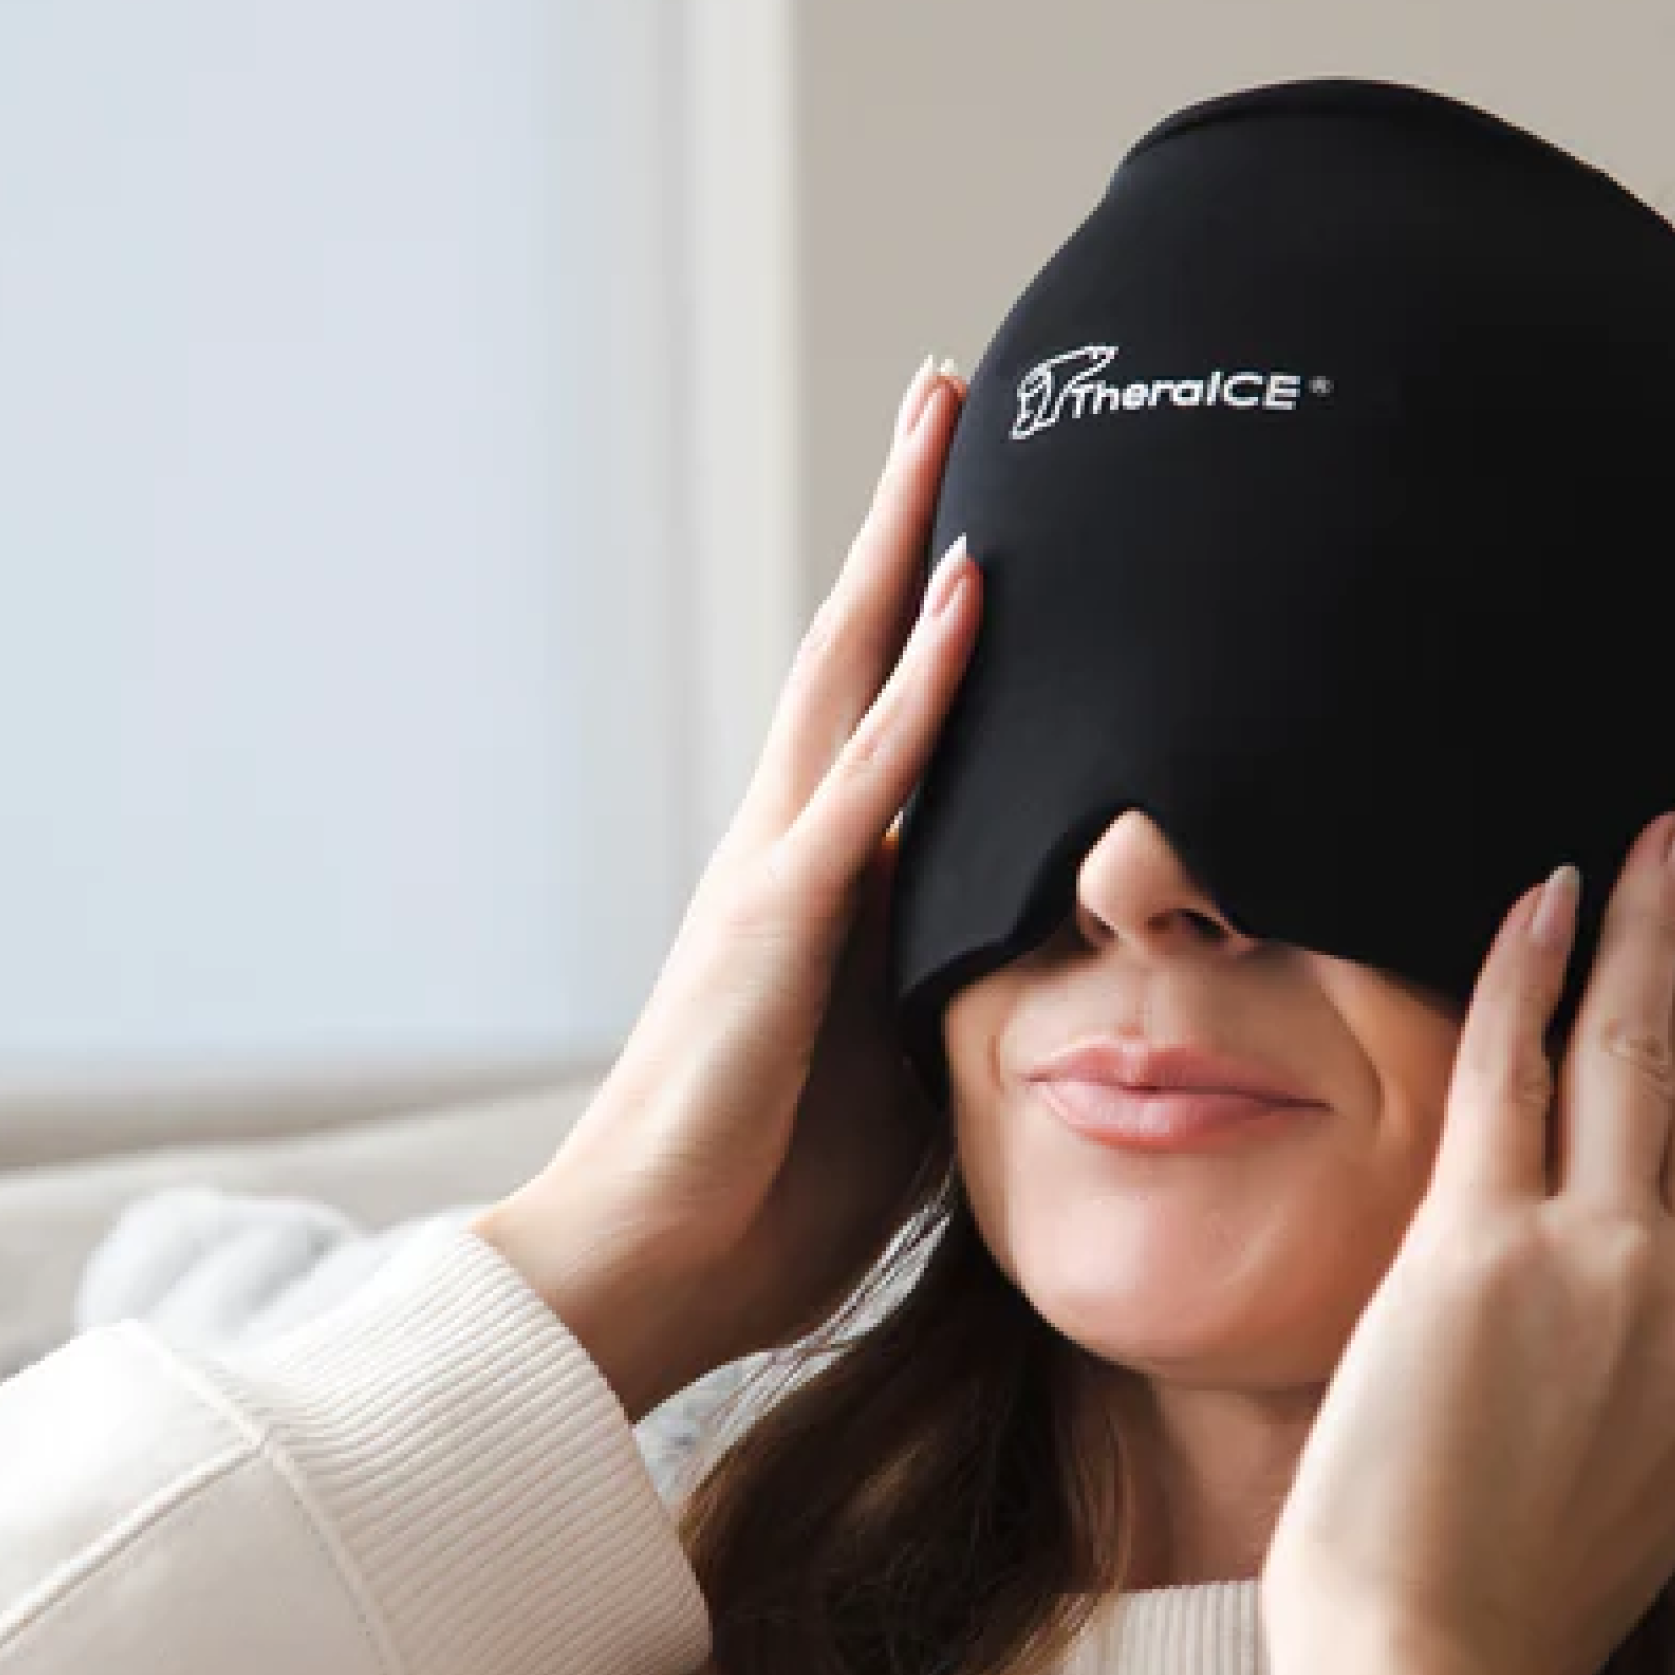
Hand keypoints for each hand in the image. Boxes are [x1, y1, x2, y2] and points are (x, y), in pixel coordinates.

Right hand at [475, 356, 981, 1411]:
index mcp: (817, 900)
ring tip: (943, 420)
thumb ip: (939, 1008)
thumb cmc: (761, 1208)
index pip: (887, 728)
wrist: (650, 1275)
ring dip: (902, 543)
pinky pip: (866, 784)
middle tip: (946, 400)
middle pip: (852, 653)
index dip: (931, 625)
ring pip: (848, 672)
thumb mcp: (891, 1090)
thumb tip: (1024, 978)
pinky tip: (967, 595)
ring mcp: (776, 878)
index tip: (982, 531)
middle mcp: (786, 855)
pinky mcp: (777, 925)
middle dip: (902, 524)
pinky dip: (920, 686)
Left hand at [1256, 795, 1674, 1674]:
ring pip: (1637, 1052)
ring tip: (1668, 834)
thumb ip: (1665, 1341)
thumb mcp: (1649, 1466)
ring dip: (1651, 922)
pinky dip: (1527, 972)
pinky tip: (1548, 896)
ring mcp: (1602, 1266)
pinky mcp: (1482, 1250)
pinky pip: (1511, 1071)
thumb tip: (1638, 1229)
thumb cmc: (1512, 1593)